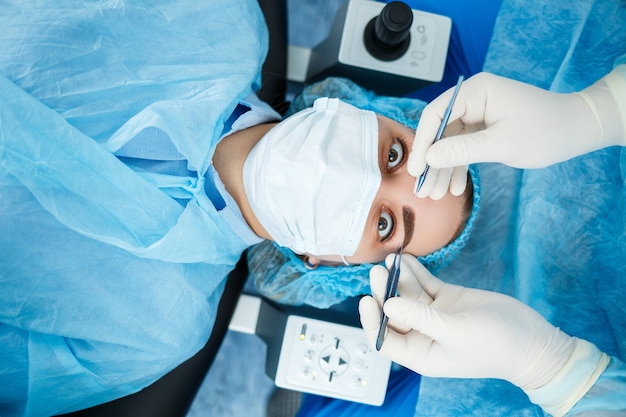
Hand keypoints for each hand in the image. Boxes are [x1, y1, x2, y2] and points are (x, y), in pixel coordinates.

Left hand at [359, 255, 575, 390]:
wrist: (533, 340)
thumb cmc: (496, 344)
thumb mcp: (455, 331)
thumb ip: (420, 318)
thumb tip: (387, 305)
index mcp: (421, 354)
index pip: (385, 339)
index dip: (372, 321)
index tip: (366, 300)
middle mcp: (423, 335)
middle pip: (393, 313)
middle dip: (384, 292)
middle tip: (378, 270)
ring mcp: (434, 315)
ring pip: (407, 295)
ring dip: (398, 278)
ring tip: (390, 259)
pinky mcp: (447, 299)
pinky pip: (424, 284)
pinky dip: (415, 272)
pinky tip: (404, 258)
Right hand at [408, 71, 623, 195]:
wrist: (578, 130)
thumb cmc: (546, 132)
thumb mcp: (502, 144)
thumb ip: (462, 150)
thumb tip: (429, 157)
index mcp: (476, 91)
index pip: (436, 114)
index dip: (423, 143)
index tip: (416, 170)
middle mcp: (473, 98)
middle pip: (440, 130)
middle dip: (432, 162)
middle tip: (423, 190)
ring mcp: (478, 112)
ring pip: (450, 142)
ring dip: (443, 169)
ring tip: (436, 195)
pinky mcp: (484, 126)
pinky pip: (464, 146)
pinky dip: (459, 166)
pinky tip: (455, 188)